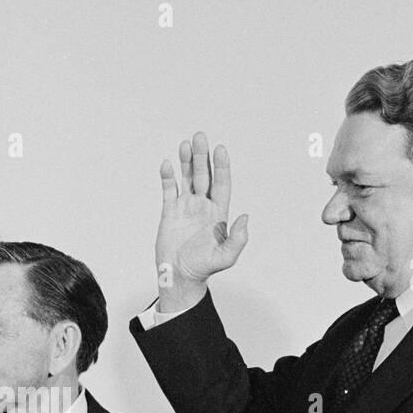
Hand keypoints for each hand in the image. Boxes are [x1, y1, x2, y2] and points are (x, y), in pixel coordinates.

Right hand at [155, 131, 248, 311]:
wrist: (179, 276)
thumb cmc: (203, 268)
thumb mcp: (226, 257)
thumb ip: (237, 239)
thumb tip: (245, 216)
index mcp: (218, 213)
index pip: (222, 183)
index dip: (221, 166)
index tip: (220, 150)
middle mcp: (203, 205)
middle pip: (204, 175)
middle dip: (203, 156)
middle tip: (200, 137)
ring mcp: (186, 207)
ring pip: (187, 178)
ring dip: (187, 161)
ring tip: (185, 144)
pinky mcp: (169, 211)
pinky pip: (169, 189)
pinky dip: (168, 177)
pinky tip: (167, 164)